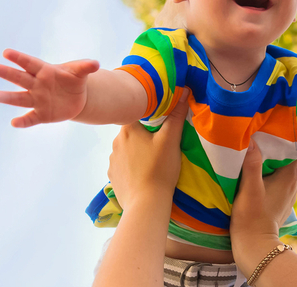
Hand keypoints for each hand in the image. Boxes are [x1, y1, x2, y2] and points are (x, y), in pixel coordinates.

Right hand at [0, 49, 98, 127]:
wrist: (76, 98)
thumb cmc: (73, 80)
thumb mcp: (80, 72)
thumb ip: (86, 67)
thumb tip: (96, 64)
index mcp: (44, 71)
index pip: (30, 63)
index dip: (19, 58)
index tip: (6, 52)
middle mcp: (37, 85)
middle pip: (20, 78)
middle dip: (7, 73)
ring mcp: (37, 100)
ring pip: (21, 98)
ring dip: (9, 97)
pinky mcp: (42, 114)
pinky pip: (30, 118)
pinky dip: (23, 121)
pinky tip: (15, 123)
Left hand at [107, 88, 189, 209]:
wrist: (146, 203)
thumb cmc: (159, 168)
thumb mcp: (171, 140)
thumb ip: (176, 116)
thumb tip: (184, 92)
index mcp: (128, 130)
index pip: (135, 113)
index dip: (148, 115)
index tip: (160, 121)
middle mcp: (116, 143)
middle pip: (131, 131)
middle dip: (144, 134)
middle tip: (160, 141)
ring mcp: (112, 161)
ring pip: (126, 148)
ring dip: (137, 150)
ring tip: (152, 159)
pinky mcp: (113, 177)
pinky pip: (123, 165)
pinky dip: (132, 166)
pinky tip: (143, 172)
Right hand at [230, 142, 296, 273]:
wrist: (253, 247)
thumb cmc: (251, 217)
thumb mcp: (250, 188)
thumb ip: (252, 164)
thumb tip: (252, 140)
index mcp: (289, 177)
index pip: (294, 148)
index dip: (284, 136)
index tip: (271, 126)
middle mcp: (292, 184)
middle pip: (287, 157)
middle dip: (274, 145)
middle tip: (258, 132)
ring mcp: (286, 194)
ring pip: (280, 168)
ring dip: (269, 159)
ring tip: (254, 148)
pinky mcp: (278, 201)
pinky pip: (275, 179)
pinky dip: (267, 171)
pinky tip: (254, 169)